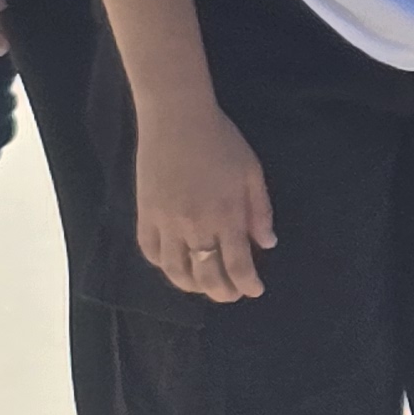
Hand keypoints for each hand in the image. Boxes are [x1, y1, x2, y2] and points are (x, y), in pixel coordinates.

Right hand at [136, 98, 276, 302]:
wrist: (177, 119)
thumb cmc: (221, 141)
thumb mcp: (251, 172)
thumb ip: (260, 210)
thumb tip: (268, 243)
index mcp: (226, 215)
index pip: (238, 264)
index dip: (247, 284)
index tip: (255, 291)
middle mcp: (195, 226)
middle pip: (207, 275)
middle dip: (222, 292)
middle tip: (232, 295)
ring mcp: (166, 223)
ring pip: (176, 271)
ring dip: (192, 286)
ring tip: (205, 286)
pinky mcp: (144, 216)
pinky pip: (151, 252)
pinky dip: (164, 266)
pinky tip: (176, 266)